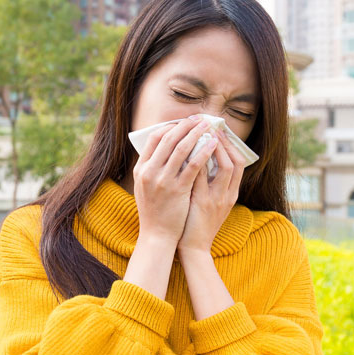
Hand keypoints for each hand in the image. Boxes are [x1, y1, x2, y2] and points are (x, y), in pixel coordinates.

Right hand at [133, 115, 215, 243]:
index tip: (184, 122)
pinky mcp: (178, 190)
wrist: (156, 235)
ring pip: (182, 148)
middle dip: (186, 125)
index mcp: (141, 169)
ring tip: (208, 127)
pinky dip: (204, 151)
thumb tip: (166, 147)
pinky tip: (213, 145)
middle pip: (168, 139)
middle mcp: (149, 172)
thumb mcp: (145, 186)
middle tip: (199, 119)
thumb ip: (152, 167)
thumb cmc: (154, 211)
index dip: (171, 126)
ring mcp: (163, 180)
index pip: (154, 138)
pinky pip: (194, 165)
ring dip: (197, 134)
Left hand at [177, 126, 246, 254]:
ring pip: (225, 167)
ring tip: (202, 133)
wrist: (193, 248)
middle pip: (235, 162)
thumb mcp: (210, 201)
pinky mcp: (203, 203)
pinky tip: (188, 151)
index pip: (239, 163)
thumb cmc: (197, 223)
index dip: (230, 146)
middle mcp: (228, 195)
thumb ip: (209, 182)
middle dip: (224, 142)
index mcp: (231, 194)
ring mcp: (218, 199)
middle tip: (211, 126)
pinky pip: (202, 178)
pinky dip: (197, 162)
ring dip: (214, 148)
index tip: (218, 131)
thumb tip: (201, 158)